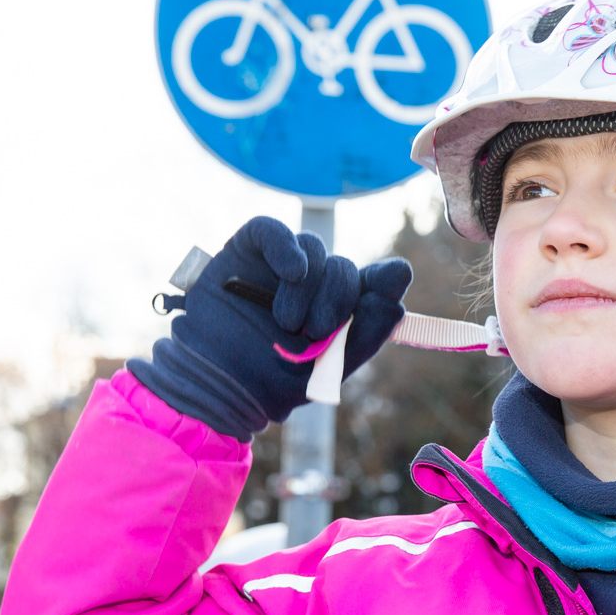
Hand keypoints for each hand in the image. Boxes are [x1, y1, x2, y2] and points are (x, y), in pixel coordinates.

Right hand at [130, 216, 411, 438]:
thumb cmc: (273, 380)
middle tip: (314, 330)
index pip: (379, 278)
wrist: (217, 384)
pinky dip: (286, 247)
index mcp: (344, 308)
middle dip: (337, 296)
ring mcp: (284, 263)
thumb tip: (398, 282)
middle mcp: (318, 282)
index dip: (386, 279)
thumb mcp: (332, 365)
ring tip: (286, 323)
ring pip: (314, 247)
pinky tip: (292, 271)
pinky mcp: (250, 249)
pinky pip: (273, 230)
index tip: (387, 284)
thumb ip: (369, 328)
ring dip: (308, 286)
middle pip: (345, 266)